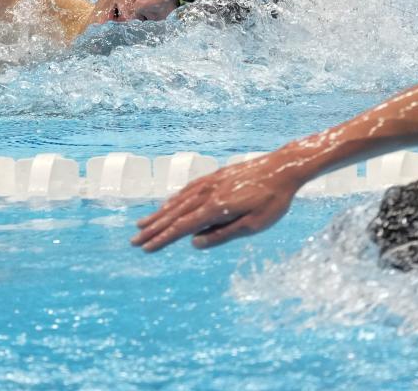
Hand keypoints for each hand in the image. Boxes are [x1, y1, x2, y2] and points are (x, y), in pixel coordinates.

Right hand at [131, 157, 301, 251]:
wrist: (283, 167)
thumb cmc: (273, 201)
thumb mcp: (253, 226)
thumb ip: (222, 235)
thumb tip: (194, 244)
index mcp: (216, 208)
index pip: (182, 228)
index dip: (163, 239)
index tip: (146, 249)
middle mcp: (208, 194)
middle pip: (174, 214)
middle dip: (154, 229)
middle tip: (134, 241)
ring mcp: (210, 183)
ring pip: (178, 201)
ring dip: (159, 214)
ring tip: (143, 224)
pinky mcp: (215, 177)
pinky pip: (188, 190)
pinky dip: (174, 200)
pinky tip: (168, 205)